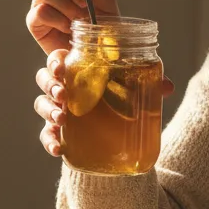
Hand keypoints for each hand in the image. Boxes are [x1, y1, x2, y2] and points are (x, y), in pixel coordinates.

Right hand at [26, 0, 119, 54]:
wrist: (98, 56)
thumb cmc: (103, 27)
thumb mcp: (104, 0)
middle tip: (85, 4)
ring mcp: (42, 2)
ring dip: (65, 4)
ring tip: (79, 20)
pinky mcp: (35, 21)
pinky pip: (40, 12)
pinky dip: (57, 20)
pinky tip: (69, 29)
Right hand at [34, 50, 174, 157]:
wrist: (115, 133)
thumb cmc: (119, 99)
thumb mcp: (133, 90)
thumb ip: (147, 86)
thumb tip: (167, 87)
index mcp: (77, 70)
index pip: (58, 59)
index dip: (55, 62)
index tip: (61, 68)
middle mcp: (64, 87)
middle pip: (44, 80)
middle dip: (50, 86)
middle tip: (63, 95)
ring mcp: (59, 109)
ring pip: (41, 104)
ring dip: (48, 110)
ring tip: (61, 119)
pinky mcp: (59, 131)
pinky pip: (46, 134)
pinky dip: (49, 141)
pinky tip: (57, 149)